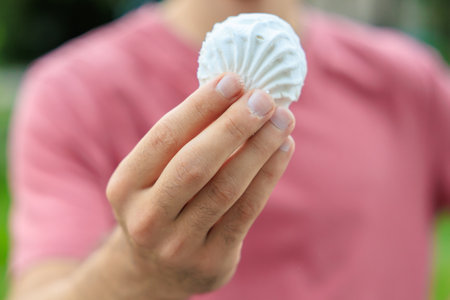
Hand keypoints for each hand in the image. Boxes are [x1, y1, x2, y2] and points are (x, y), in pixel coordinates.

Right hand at [106, 73, 294, 298]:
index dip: (200, 106)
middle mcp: (146, 218)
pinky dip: (268, 175)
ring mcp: (178, 245)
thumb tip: (233, 93)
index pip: (164, 138)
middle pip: (195, 164)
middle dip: (234, 126)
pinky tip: (283, 149)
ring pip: (226, 188)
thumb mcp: (154, 175)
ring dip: (260, 148)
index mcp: (125, 187)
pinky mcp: (212, 261)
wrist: (156, 270)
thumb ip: (184, 140)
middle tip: (265, 98)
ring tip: (283, 119)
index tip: (233, 79)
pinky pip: (247, 211)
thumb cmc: (162, 204)